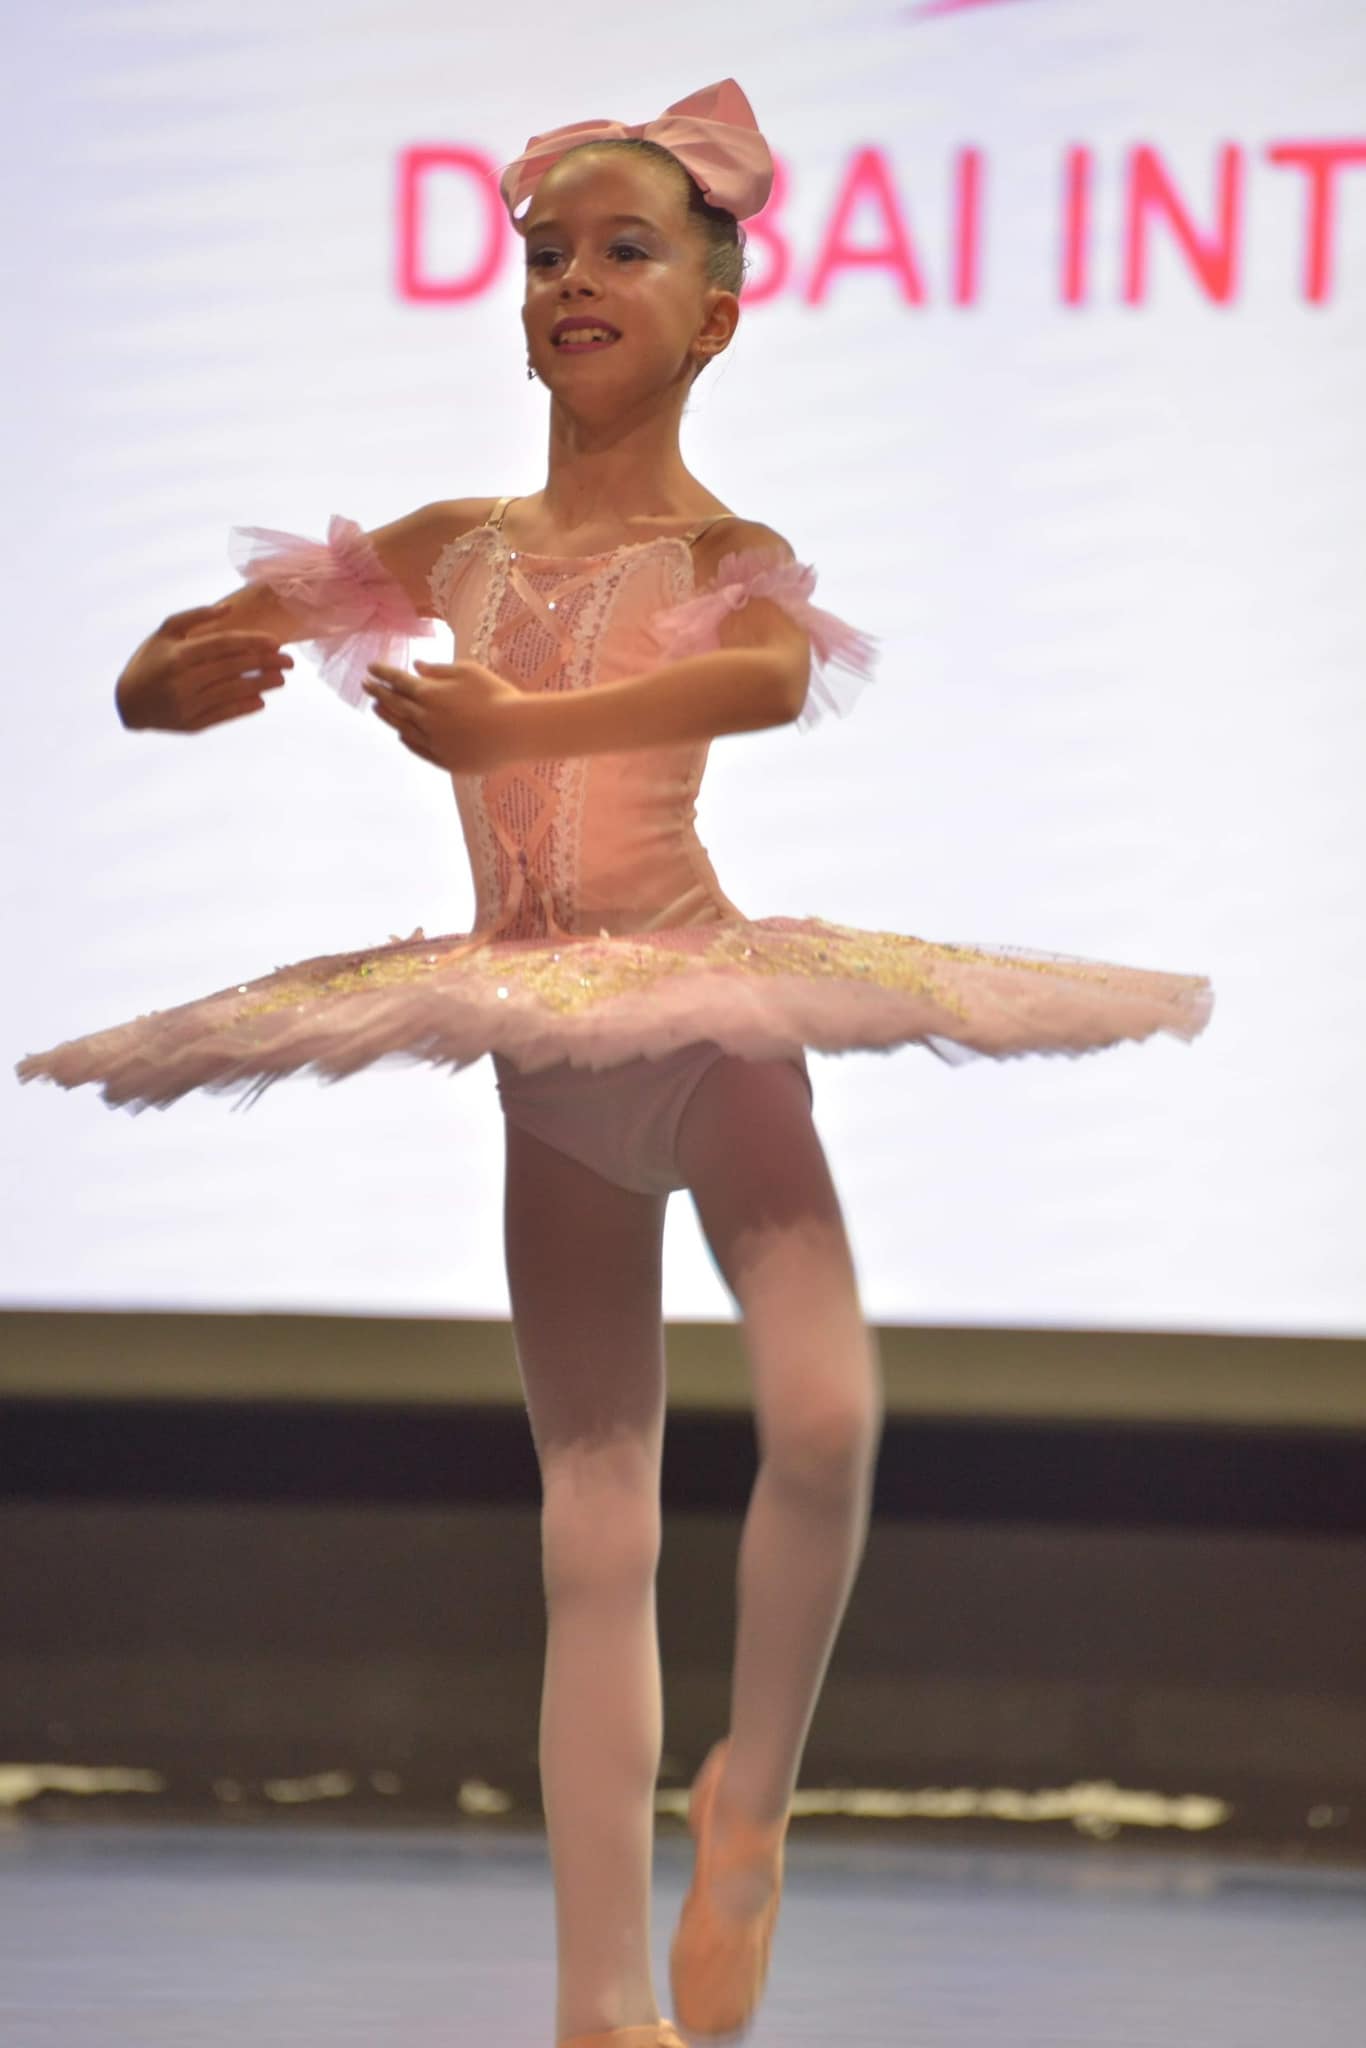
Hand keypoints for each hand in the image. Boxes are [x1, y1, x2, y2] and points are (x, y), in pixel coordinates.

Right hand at [116, 604, 292, 731]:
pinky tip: (261, 700)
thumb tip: (229, 609)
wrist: (128, 702)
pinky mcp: (191, 724)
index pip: (223, 645)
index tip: (276, 642)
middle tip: (289, 661)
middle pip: (233, 668)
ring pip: (233, 692)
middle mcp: (184, 680)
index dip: (252, 642)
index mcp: (178, 655)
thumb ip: (195, 616)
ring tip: (281, 680)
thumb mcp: (165, 631)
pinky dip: (244, 707)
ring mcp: (188, 704)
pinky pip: (224, 714)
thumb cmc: (150, 660)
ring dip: (261, 686)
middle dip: (265, 663)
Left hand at [362, 656, 522, 771]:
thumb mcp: (468, 671)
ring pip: (402, 728)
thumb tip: (417, 667)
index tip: (371, 667)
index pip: (398, 681)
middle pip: (394, 705)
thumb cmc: (496, 695)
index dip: (383, 673)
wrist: (515, 731)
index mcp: (430, 694)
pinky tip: (401, 734)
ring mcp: (433, 741)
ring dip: (387, 717)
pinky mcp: (444, 759)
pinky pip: (417, 748)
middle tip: (366, 686)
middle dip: (378, 693)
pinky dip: (405, 739)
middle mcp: (425, 719)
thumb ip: (439, 670)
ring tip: (378, 708)